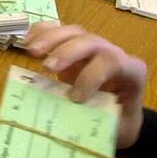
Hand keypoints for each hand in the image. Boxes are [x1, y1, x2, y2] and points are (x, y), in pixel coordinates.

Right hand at [25, 22, 146, 148]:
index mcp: (130, 71)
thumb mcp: (118, 126)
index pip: (112, 61)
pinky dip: (40, 33)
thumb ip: (100, 122)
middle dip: (67, 52)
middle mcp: (112, 53)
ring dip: (50, 38)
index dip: (91, 75)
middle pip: (90, 41)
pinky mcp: (73, 45)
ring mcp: (91, 46)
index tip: (74, 97)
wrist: (119, 112)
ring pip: (72, 32)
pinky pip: (57, 30)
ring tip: (31, 51)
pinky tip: (26, 42)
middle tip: (46, 68)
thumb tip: (72, 123)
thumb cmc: (119, 121)